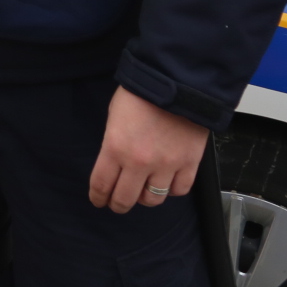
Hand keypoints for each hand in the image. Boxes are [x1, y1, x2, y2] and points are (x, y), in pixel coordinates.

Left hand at [87, 87, 208, 213]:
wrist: (177, 82)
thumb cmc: (142, 93)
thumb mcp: (114, 115)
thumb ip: (113, 143)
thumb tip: (115, 162)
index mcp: (115, 147)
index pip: (101, 185)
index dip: (98, 197)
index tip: (98, 200)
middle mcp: (139, 162)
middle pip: (125, 199)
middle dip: (118, 204)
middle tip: (117, 202)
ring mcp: (165, 165)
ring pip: (153, 199)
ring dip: (145, 198)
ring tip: (143, 190)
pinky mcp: (189, 164)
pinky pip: (179, 190)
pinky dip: (172, 190)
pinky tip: (167, 182)